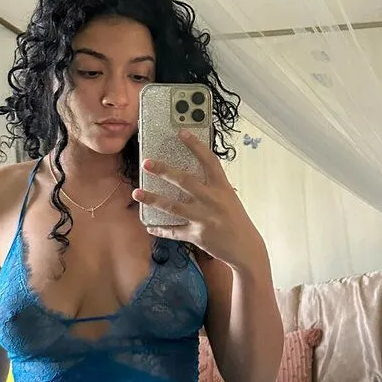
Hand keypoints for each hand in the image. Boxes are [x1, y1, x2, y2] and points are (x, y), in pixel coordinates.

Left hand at [133, 130, 265, 270]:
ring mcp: (203, 218)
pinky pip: (173, 231)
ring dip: (152, 199)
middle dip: (164, 171)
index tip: (182, 133)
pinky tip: (149, 226)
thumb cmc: (236, 219)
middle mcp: (212, 200)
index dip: (196, 146)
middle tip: (146, 163)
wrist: (245, 247)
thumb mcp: (229, 198)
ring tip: (136, 192)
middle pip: (185, 181)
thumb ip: (212, 186)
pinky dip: (160, 229)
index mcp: (222, 187)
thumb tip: (190, 175)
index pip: (209, 161)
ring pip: (173, 207)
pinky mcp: (196, 235)